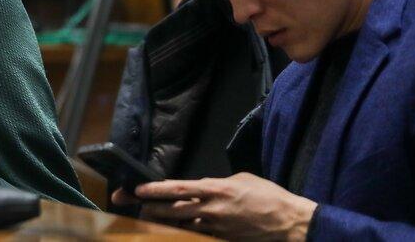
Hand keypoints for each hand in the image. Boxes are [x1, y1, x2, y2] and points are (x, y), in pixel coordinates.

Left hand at [132, 173, 316, 240]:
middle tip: (127, 202)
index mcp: (215, 189)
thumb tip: (202, 186)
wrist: (288, 221)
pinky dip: (182, 233)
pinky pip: (196, 236)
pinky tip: (171, 231)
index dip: (155, 190)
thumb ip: (216, 183)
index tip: (137, 189)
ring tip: (143, 216)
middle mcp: (211, 209)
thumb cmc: (267, 195)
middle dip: (147, 207)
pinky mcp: (221, 240)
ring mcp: (215, 228)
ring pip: (179, 226)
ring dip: (160, 222)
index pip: (178, 189)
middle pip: (171, 210)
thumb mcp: (240, 179)